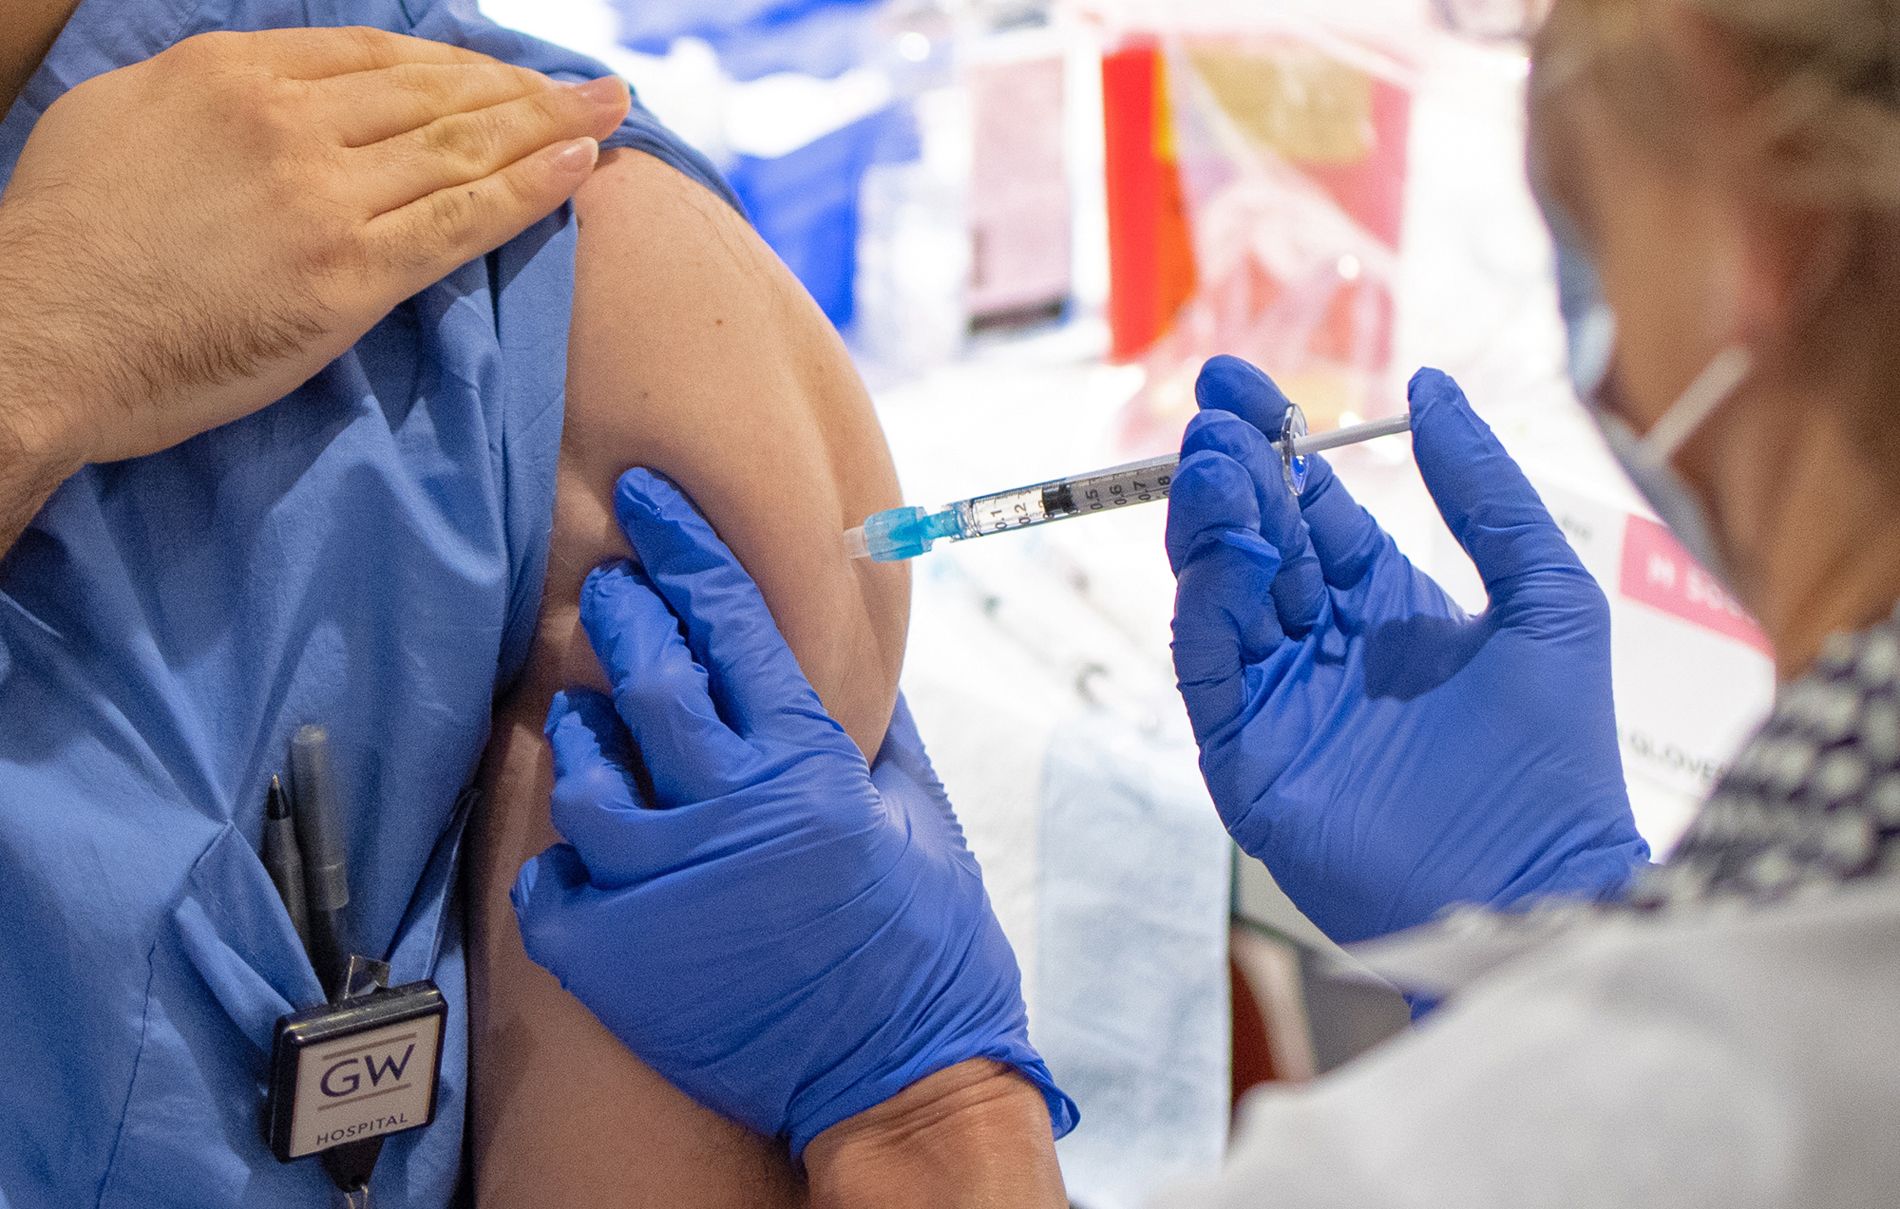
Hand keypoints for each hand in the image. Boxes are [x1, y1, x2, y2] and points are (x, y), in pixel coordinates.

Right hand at [0, 26, 631, 469]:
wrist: (38, 337)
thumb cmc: (65, 240)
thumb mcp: (121, 117)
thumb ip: (212, 96)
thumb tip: (270, 91)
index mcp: (232, 72)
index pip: (376, 56)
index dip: (453, 64)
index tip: (500, 73)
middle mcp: (288, 119)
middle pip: (434, 92)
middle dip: (522, 86)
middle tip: (588, 86)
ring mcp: (324, 196)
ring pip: (462, 146)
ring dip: (549, 126)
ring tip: (606, 115)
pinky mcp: (349, 275)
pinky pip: (463, 221)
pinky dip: (532, 190)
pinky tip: (581, 169)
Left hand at [512, 469, 1075, 1157]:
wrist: (901, 1081)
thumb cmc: (924, 946)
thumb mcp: (917, 816)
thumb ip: (871, 727)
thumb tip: (841, 652)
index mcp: (811, 768)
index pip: (732, 623)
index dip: (684, 548)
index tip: (649, 498)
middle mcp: (730, 818)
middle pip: (645, 678)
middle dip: (621, 615)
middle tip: (609, 588)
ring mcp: (664, 893)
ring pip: (583, 776)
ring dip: (582, 733)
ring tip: (591, 720)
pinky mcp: (618, 964)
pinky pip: (552, 882)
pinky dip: (561, 858)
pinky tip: (583, 845)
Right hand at [1167, 357, 1649, 943]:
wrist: (1537, 882)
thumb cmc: (1557, 752)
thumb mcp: (1545, 593)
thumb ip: (1485, 491)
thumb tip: (1431, 385)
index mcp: (1382, 606)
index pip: (1309, 509)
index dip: (1278, 444)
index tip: (1241, 383)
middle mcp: (1319, 645)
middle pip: (1254, 539)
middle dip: (1234, 471)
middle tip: (1218, 413)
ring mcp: (1276, 699)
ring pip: (1219, 593)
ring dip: (1212, 522)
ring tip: (1215, 459)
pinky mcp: (1244, 753)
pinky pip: (1210, 665)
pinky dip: (1211, 604)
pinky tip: (1234, 551)